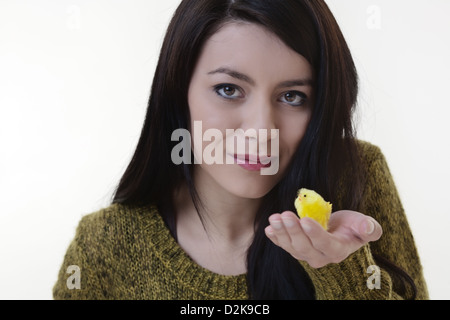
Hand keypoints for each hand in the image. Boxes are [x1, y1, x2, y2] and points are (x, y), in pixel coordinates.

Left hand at [265, 210, 381, 267]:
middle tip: (284, 215)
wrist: (339, 231)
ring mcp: (306, 254)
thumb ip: (370, 228)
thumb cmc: (352, 227)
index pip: (325, 244)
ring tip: (274, 218)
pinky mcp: (295, 249)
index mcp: (338, 251)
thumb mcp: (364, 225)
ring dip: (281, 232)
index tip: (305, 220)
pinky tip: (268, 229)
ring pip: (291, 247)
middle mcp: (320, 257)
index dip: (315, 234)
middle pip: (304, 246)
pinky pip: (283, 245)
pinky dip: (275, 238)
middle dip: (293, 230)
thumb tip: (368, 227)